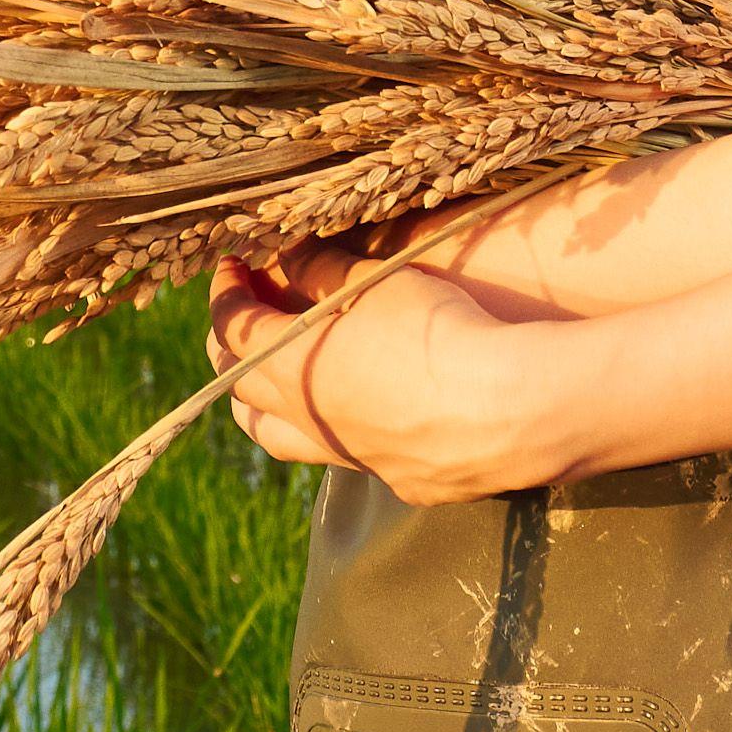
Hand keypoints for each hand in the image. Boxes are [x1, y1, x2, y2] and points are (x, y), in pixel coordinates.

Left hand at [207, 255, 527, 501]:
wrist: (505, 410)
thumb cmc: (436, 333)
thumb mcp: (376, 283)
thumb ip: (324, 269)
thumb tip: (288, 253)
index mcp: (290, 364)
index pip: (232, 327)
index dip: (227, 292)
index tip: (232, 265)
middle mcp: (305, 417)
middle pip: (238, 387)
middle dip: (230, 345)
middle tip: (245, 313)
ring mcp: (344, 454)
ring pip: (273, 435)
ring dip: (260, 401)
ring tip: (270, 373)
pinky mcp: (388, 478)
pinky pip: (333, 453)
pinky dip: (321, 426)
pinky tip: (348, 407)